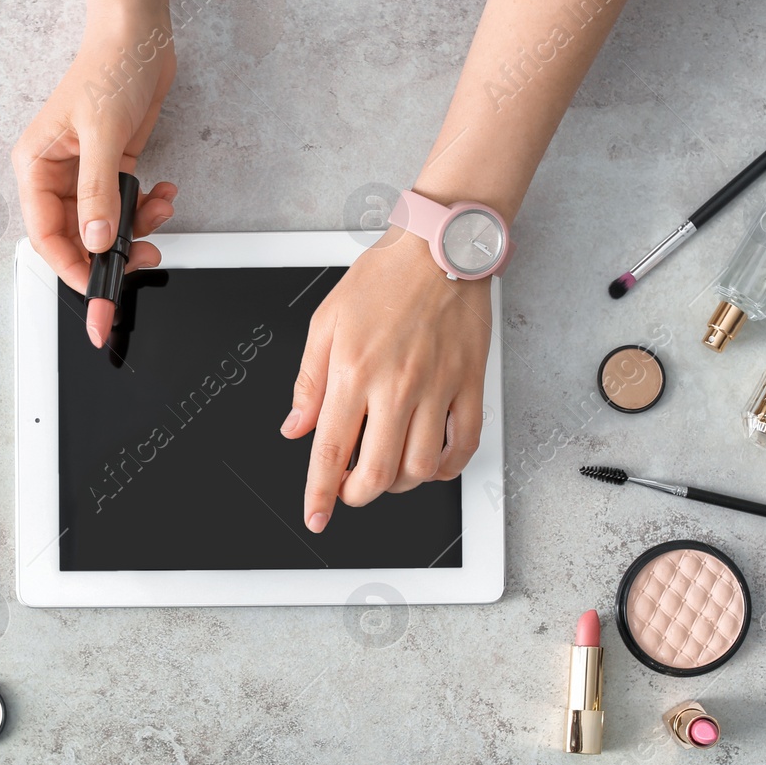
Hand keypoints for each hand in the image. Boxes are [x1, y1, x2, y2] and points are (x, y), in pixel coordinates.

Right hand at [12, 23, 177, 291]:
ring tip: (161, 213)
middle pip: (77, 236)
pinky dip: (148, 207)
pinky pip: (127, 204)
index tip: (99, 289)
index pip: (46, 234)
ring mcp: (87, 172)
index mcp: (36, 166)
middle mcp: (57, 174)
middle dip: (111, 252)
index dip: (72, 267)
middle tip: (143, 258)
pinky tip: (165, 192)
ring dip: (136, 228)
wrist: (139, 33)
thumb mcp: (103, 133)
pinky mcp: (114, 166)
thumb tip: (95, 238)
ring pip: (105, 225)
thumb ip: (99, 191)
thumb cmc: (109, 66)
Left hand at [281, 230, 493, 531]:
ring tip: (387, 473)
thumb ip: (308, 382)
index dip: (321, 494)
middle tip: (350, 490)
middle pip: (378, 472)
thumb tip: (295, 428)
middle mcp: (396, 386)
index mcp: (353, 371)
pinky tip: (431, 466)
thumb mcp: (326, 323)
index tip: (316, 517)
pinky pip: (464, 445)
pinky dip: (447, 468)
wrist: (439, 247)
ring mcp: (438, 388)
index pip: (331, 451)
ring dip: (399, 485)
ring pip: (421, 468)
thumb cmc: (383, 278)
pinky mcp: (469, 384)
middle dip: (357, 495)